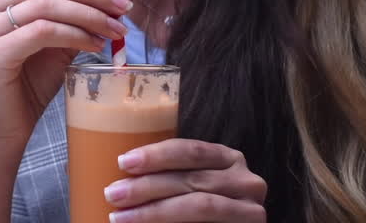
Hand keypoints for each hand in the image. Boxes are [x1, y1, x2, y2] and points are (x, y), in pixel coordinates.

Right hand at [0, 0, 135, 154]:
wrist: (1, 132)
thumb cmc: (29, 85)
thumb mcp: (59, 42)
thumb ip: (83, 14)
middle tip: (125, 4)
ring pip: (47, 3)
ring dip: (90, 13)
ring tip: (118, 29)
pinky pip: (44, 31)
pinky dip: (76, 34)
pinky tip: (97, 45)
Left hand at [104, 139, 266, 221]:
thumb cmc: (195, 208)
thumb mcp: (186, 185)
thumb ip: (167, 177)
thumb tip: (120, 178)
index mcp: (227, 159)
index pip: (191, 150)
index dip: (156, 155)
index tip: (123, 163)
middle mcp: (246, 180)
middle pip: (191, 179)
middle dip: (147, 187)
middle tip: (113, 194)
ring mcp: (252, 210)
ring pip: (199, 206)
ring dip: (155, 212)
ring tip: (120, 216)